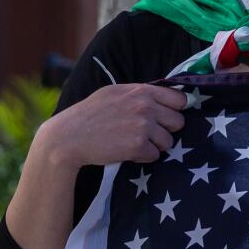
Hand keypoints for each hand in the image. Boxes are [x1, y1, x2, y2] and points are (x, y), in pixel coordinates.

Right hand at [36, 83, 188, 170]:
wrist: (69, 137)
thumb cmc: (89, 115)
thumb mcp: (113, 93)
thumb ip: (138, 95)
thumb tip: (162, 100)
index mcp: (141, 91)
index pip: (179, 99)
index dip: (175, 110)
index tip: (167, 118)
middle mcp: (145, 106)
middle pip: (178, 122)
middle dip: (165, 130)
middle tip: (147, 134)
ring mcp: (143, 126)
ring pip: (168, 141)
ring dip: (154, 146)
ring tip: (133, 142)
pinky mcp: (138, 146)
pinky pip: (155, 155)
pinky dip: (143, 157)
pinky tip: (127, 151)